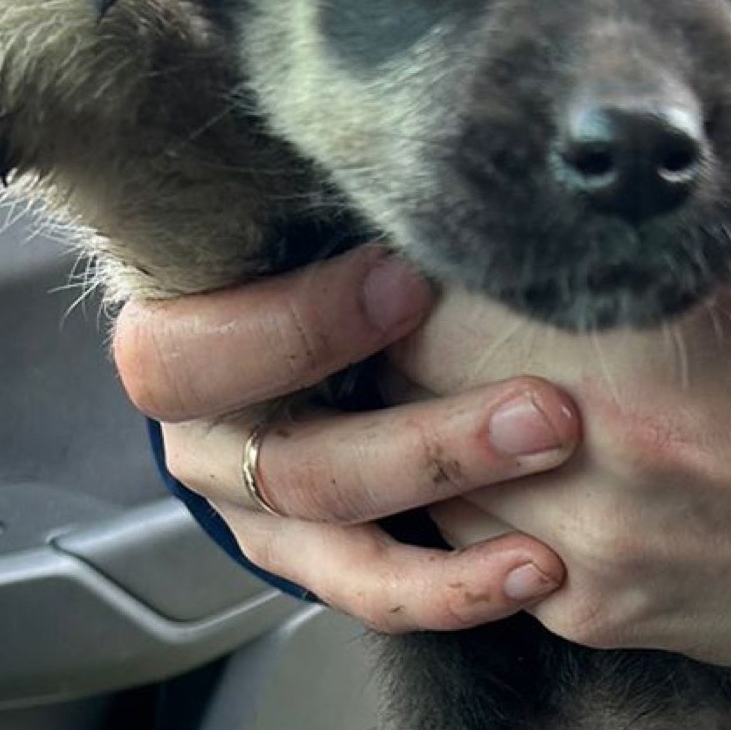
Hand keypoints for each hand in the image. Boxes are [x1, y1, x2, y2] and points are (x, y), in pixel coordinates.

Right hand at [112, 243, 582, 632]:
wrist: (316, 324)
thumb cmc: (322, 243)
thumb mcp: (317, 216)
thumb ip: (351, 201)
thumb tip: (437, 136)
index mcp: (178, 338)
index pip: (188, 356)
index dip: (295, 327)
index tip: (408, 283)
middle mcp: (205, 437)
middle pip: (290, 467)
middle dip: (425, 446)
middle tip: (547, 413)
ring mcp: (255, 511)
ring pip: (337, 540)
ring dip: (455, 524)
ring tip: (552, 519)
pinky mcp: (311, 559)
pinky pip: (373, 593)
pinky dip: (456, 588)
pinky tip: (538, 569)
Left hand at [384, 212, 730, 688]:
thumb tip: (702, 23)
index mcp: (693, 306)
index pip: (478, 251)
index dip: (455, 230)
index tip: (469, 214)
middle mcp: (635, 425)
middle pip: (423, 351)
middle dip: (423, 320)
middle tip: (450, 299)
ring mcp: (611, 530)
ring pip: (429, 461)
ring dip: (436, 418)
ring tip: (477, 378)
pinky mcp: (604, 608)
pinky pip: (473, 547)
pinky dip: (483, 503)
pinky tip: (529, 463)